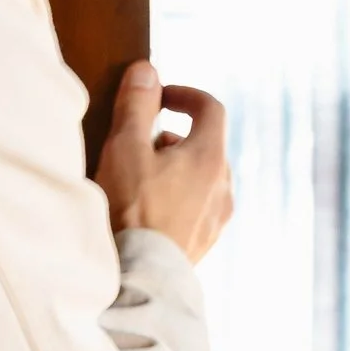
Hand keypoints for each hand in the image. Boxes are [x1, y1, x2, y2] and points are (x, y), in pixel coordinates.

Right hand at [95, 62, 232, 264]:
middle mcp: (223, 186)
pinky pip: (197, 206)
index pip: (211, 108)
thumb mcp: (126, 148)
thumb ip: (138, 105)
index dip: (184, 95)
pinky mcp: (205, 242)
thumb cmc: (130, 210)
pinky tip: (147, 210)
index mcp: (210, 158)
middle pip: (206, 144)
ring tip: (139, 180)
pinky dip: (177, 196)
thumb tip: (148, 71)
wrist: (137, 279)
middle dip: (173, 136)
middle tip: (138, 144)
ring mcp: (217, 217)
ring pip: (202, 177)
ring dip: (175, 168)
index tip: (158, 97)